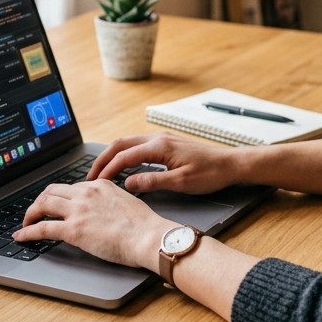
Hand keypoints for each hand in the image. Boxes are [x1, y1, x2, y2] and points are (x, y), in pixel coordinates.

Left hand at [13, 180, 172, 270]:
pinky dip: (27, 232)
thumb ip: (110, 202)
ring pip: (42, 204)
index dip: (59, 197)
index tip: (55, 204)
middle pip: (52, 191)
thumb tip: (104, 212)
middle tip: (36, 211)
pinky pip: (42, 228)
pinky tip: (21, 236)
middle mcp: (86, 193)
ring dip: (30, 213)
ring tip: (26, 222)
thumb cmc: (144, 226)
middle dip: (40, 201)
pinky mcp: (73, 229)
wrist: (148, 236)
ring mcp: (78, 210)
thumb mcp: (127, 202)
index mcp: (100, 185)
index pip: (71, 187)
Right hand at [88, 132, 245, 194]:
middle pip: (120, 144)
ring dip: (112, 156)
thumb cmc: (211, 174)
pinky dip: (124, 154)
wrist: (231, 164)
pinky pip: (138, 145)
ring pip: (128, 143)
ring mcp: (162, 138)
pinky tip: (122, 167)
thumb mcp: (182, 183)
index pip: (124, 156)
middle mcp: (158, 138)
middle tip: (90, 176)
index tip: (96, 183)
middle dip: (102, 159)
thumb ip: (153, 182)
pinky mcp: (166, 143)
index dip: (107, 169)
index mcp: (160, 146)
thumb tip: (128, 183)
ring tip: (101, 172)